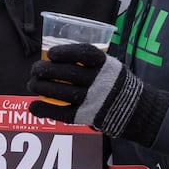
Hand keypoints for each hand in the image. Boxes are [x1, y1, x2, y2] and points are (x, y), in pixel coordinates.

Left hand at [27, 43, 168, 147]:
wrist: (137, 111)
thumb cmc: (117, 85)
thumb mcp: (111, 67)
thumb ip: (91, 63)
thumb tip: (58, 57)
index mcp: (106, 65)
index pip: (84, 54)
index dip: (65, 52)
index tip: (51, 53)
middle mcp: (100, 81)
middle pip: (68, 73)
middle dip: (46, 70)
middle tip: (34, 70)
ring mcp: (93, 100)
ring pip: (62, 92)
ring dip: (42, 87)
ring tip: (32, 84)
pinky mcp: (87, 116)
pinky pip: (63, 113)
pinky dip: (46, 110)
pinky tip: (34, 106)